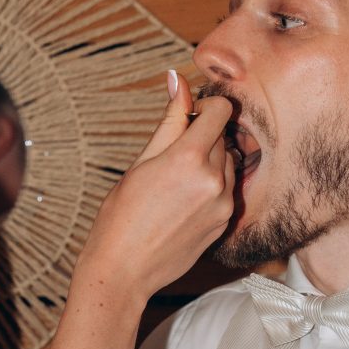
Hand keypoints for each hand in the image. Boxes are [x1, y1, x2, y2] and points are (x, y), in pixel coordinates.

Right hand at [76, 76, 234, 303]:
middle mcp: (213, 179)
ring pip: (227, 162)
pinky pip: (226, 189)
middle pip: (223, 136)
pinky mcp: (225, 222)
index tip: (190, 116)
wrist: (124, 269)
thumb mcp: (141, 161)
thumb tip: (178, 79)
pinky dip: (211, 186)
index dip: (206, 107)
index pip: (221, 110)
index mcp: (188, 158)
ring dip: (209, 161)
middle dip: (203, 136)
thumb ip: (169, 120)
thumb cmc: (121, 215)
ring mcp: (223, 203)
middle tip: (172, 154)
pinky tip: (183, 202)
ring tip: (176, 182)